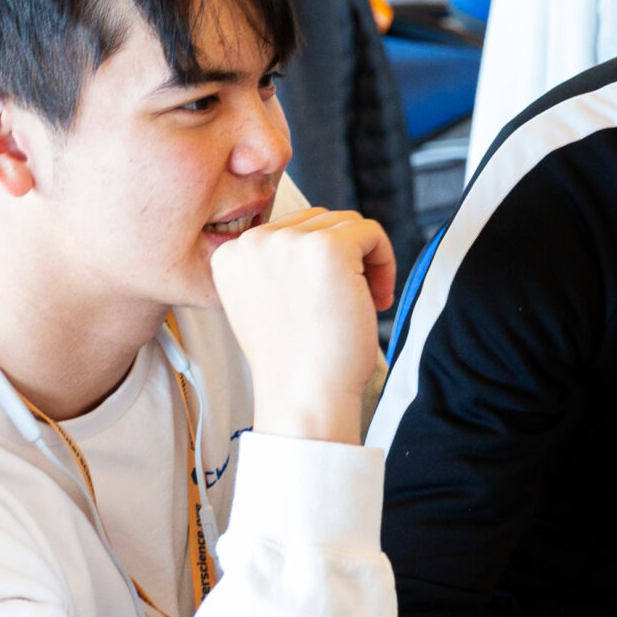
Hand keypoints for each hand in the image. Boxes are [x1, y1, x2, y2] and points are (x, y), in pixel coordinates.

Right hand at [209, 205, 394, 445]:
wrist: (304, 395)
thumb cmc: (295, 360)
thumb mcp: (267, 301)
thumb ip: (278, 265)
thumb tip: (316, 237)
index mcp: (231, 254)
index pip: (290, 230)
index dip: (319, 262)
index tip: (327, 299)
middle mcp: (254, 241)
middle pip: (320, 221)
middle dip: (345, 259)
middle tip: (351, 303)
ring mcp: (289, 242)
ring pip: (347, 224)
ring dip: (365, 261)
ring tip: (366, 301)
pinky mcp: (328, 248)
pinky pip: (371, 232)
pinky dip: (385, 260)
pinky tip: (378, 298)